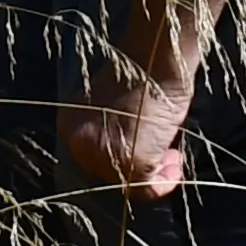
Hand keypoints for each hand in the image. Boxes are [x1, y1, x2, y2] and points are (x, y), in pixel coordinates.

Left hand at [61, 67, 192, 198]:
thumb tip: (122, 154)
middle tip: (163, 157)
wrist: (157, 58)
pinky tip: (175, 165)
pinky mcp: (132, 162)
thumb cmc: (141, 74)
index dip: (118, 160)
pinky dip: (165, 182)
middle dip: (137, 169)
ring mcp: (104, 154)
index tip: (141, 151)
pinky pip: (148, 188)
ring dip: (155, 174)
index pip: (91, 159)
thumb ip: (107, 129)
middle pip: (108, 174)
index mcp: (70, 124)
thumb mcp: (110, 104)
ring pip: (128, 183)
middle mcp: (80, 142)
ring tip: (172, 159)